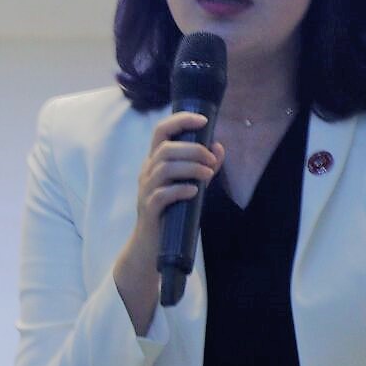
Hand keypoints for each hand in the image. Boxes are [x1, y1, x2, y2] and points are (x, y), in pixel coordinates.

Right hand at [121, 110, 222, 263]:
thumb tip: (219, 147)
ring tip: (208, 175)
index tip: (203, 120)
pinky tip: (194, 192)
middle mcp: (148, 172)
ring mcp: (146, 190)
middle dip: (193, 150)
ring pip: (164, 169)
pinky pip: (162, 195)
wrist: (151, 244)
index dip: (181, 121)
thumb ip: (204, 166)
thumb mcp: (190, 184)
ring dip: (191, 168)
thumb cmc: (172, 211)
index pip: (161, 131)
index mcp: (155, 161)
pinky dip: (180, 190)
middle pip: (165, 149)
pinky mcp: (149, 209)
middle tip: (211, 161)